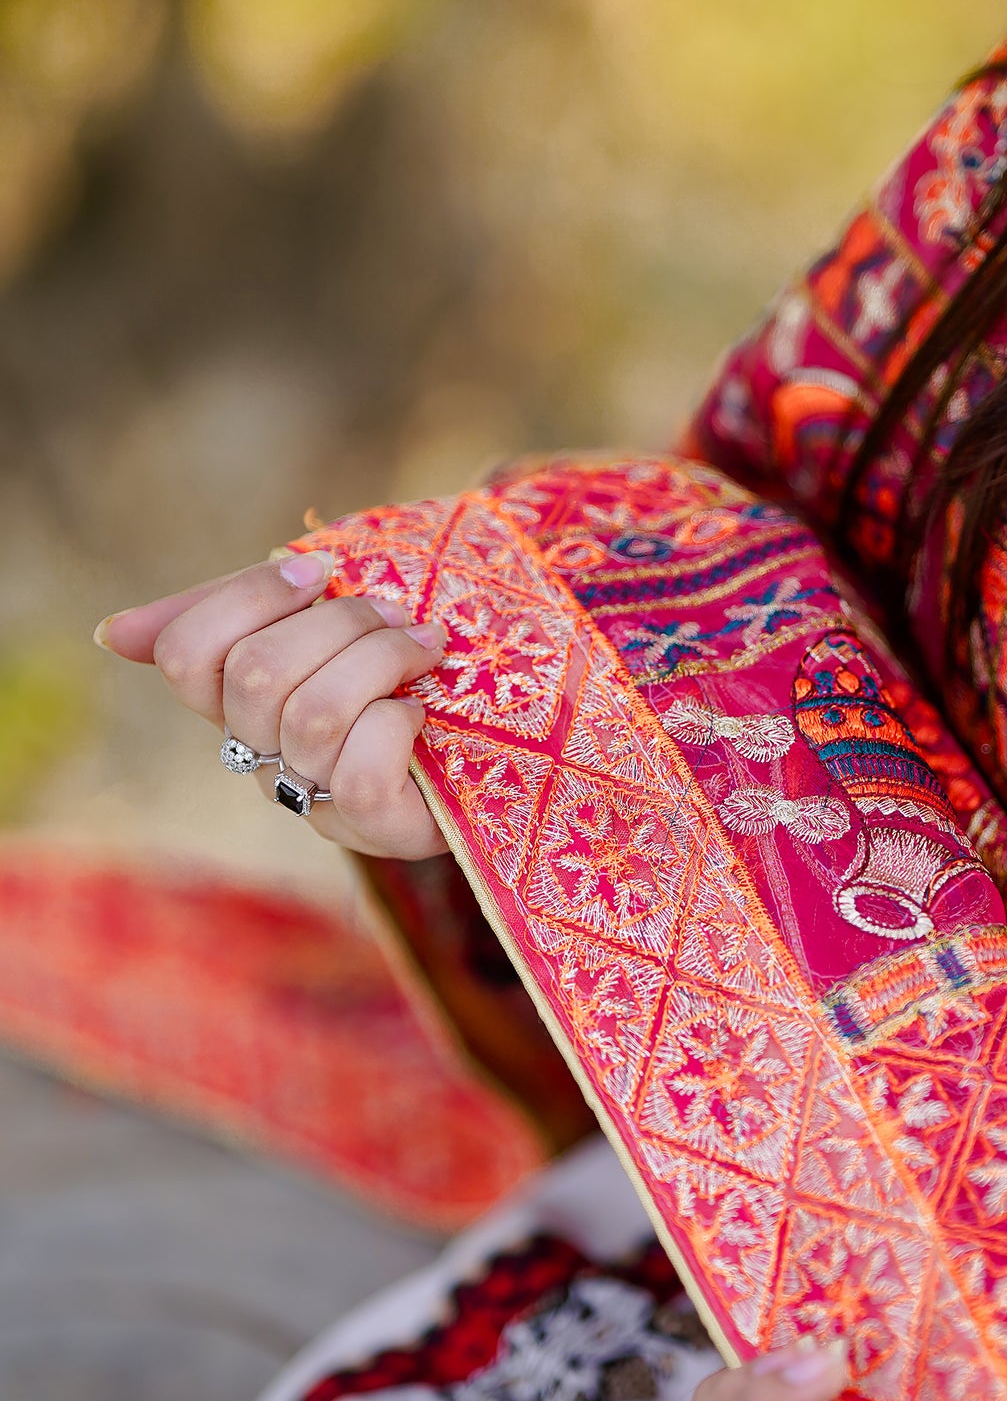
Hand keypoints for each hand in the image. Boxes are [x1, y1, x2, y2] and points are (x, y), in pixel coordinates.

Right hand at [96, 549, 448, 858]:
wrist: (501, 726)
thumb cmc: (395, 665)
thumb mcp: (315, 622)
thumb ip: (231, 610)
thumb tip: (110, 634)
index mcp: (237, 700)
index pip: (187, 654)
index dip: (248, 600)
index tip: (318, 573)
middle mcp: (263, 755)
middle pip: (257, 677)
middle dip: (338, 624)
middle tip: (397, 612)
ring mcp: (315, 797)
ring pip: (314, 716)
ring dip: (384, 659)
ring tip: (428, 645)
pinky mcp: (374, 827)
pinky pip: (358, 772)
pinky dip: (399, 722)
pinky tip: (422, 710)